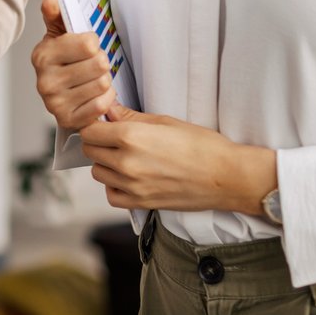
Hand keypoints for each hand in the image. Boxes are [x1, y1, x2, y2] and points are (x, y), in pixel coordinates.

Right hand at [29, 0, 116, 131]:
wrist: (60, 95)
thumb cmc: (64, 62)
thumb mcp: (59, 36)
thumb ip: (56, 16)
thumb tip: (50, 0)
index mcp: (42, 55)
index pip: (88, 44)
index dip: (94, 44)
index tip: (87, 48)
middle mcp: (44, 81)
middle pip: (99, 64)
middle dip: (101, 64)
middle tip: (92, 66)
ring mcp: (54, 103)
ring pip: (103, 84)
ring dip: (104, 82)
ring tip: (92, 81)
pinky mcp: (67, 120)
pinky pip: (102, 105)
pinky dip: (105, 100)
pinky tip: (94, 96)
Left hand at [80, 105, 276, 213]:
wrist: (226, 176)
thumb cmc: (202, 145)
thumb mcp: (165, 121)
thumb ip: (131, 117)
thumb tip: (108, 111)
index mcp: (131, 137)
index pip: (89, 131)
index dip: (94, 125)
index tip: (103, 123)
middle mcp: (126, 163)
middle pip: (90, 151)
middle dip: (99, 142)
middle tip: (115, 138)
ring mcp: (132, 186)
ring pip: (98, 173)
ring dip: (106, 164)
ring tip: (126, 157)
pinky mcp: (141, 203)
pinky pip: (111, 195)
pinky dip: (114, 186)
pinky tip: (128, 177)